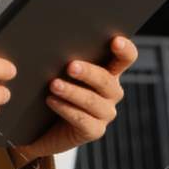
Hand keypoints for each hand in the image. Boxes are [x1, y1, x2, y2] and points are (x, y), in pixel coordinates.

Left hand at [6, 35, 137, 167]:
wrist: (43, 124)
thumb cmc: (50, 86)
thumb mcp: (55, 67)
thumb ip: (57, 54)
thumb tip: (43, 38)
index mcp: (108, 70)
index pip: (125, 57)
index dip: (124, 49)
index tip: (115, 40)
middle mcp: (111, 92)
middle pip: (107, 80)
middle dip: (89, 72)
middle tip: (70, 66)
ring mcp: (105, 113)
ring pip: (94, 101)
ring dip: (73, 92)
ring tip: (53, 85)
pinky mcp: (94, 130)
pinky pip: (84, 120)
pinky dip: (67, 109)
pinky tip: (51, 101)